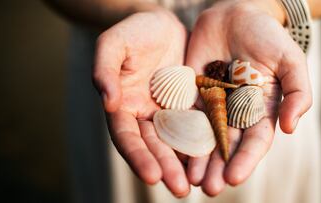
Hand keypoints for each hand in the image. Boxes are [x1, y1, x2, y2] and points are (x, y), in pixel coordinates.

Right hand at [93, 8, 190, 196]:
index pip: (126, 137)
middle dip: (166, 167)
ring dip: (187, 163)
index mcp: (122, 106)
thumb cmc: (134, 32)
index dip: (137, 156)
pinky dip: (205, 142)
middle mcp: (145, 115)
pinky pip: (198, 125)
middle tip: (181, 189)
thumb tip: (107, 102)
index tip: (152, 175)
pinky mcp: (190, 106)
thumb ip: (104, 70)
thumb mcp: (113, 44)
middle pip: (154, 146)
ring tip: (201, 183)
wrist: (162, 24)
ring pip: (177, 141)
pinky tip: (216, 157)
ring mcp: (168, 112)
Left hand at [185, 0, 311, 195]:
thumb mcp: (290, 61)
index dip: (245, 160)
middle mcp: (235, 112)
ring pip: (204, 136)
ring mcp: (212, 104)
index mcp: (260, 110)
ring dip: (197, 159)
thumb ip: (296, 92)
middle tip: (207, 188)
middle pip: (227, 145)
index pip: (254, 142)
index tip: (233, 178)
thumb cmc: (266, 36)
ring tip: (189, 179)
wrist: (234, 16)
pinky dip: (179, 133)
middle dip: (218, 168)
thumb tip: (290, 128)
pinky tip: (172, 150)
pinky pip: (184, 116)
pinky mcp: (192, 94)